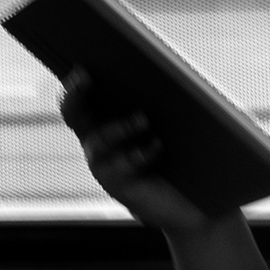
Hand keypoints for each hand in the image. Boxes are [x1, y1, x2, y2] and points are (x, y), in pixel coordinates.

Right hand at [60, 71, 213, 236]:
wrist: (197, 202)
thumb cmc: (188, 154)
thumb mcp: (180, 121)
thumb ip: (173, 98)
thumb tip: (176, 71)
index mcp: (109, 117)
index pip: (82, 95)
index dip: (76, 81)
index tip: (84, 67)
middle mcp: (100, 140)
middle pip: (73, 113)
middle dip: (75, 94)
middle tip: (86, 78)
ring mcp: (105, 165)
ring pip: (97, 141)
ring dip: (119, 127)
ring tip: (144, 119)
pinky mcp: (118, 187)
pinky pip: (118, 168)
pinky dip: (138, 154)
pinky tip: (157, 146)